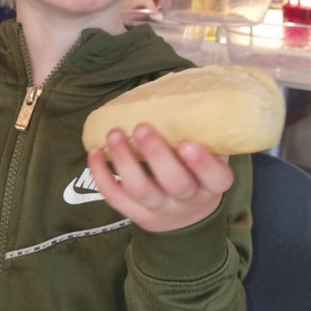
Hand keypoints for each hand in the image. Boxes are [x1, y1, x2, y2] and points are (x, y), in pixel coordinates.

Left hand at [86, 124, 233, 232]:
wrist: (187, 217)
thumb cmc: (198, 174)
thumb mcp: (212, 157)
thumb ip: (204, 134)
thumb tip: (185, 92)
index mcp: (213, 185)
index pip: (215, 178)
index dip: (202, 163)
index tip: (186, 143)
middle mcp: (188, 200)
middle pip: (175, 183)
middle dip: (156, 155)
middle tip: (142, 127)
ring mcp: (160, 209)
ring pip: (141, 190)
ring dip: (124, 161)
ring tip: (114, 134)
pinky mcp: (136, 214)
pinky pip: (115, 198)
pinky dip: (102, 176)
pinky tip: (94, 152)